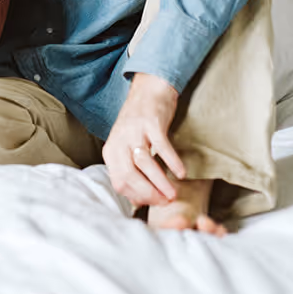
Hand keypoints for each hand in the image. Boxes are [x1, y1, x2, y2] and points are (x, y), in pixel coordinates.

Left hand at [101, 73, 185, 205]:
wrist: (148, 90)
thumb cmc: (139, 124)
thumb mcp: (127, 148)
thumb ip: (130, 171)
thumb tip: (137, 202)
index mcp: (111, 151)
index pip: (119, 183)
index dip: (137, 196)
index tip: (153, 203)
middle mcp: (119, 141)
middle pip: (129, 176)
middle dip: (148, 194)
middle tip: (165, 203)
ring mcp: (134, 131)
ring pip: (144, 164)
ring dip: (160, 182)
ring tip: (173, 194)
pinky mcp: (150, 123)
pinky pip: (161, 146)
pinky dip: (172, 161)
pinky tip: (181, 173)